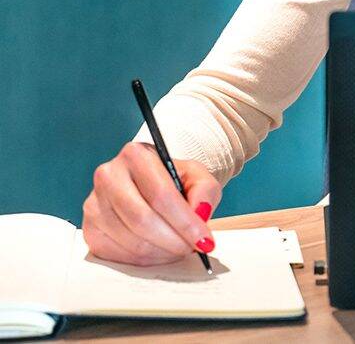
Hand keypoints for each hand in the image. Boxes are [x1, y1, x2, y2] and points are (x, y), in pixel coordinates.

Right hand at [83, 141, 221, 266]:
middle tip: (192, 248)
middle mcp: (108, 176)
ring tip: (179, 248)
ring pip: (132, 240)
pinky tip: (159, 251)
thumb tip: (200, 214)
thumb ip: (205, 191)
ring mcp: (94, 204)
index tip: (204, 240)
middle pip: (143, 220)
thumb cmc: (173, 180)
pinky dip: (144, 259)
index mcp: (135, 155)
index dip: (185, 222)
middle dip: (174, 240)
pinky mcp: (90, 229)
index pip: (161, 194)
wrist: (150, 186)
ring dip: (162, 252)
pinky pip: (118, 254)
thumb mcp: (196, 176)